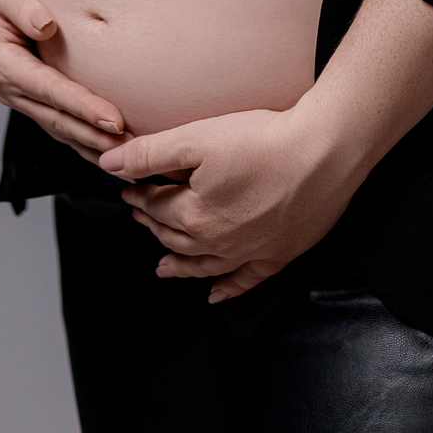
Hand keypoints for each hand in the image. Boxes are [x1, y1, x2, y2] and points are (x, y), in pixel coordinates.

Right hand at [0, 0, 127, 163]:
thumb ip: (24, 6)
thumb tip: (45, 24)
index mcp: (1, 62)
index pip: (48, 90)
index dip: (81, 107)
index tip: (114, 120)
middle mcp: (8, 85)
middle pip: (55, 118)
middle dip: (92, 136)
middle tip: (130, 149)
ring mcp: (19, 92)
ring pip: (58, 126)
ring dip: (90, 144)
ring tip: (126, 157)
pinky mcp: (31, 91)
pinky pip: (58, 119)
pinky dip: (82, 136)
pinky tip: (105, 147)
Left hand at [98, 106, 359, 301]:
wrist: (324, 154)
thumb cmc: (262, 141)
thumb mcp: (197, 138)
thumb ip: (150, 154)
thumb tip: (108, 165)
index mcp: (194, 216)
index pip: (156, 207)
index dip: (139, 195)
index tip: (129, 187)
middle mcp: (218, 243)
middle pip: (176, 236)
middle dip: (153, 224)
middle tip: (140, 214)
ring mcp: (250, 253)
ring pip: (203, 264)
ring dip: (180, 264)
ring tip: (162, 266)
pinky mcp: (279, 255)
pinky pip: (245, 281)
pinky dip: (227, 289)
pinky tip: (215, 294)